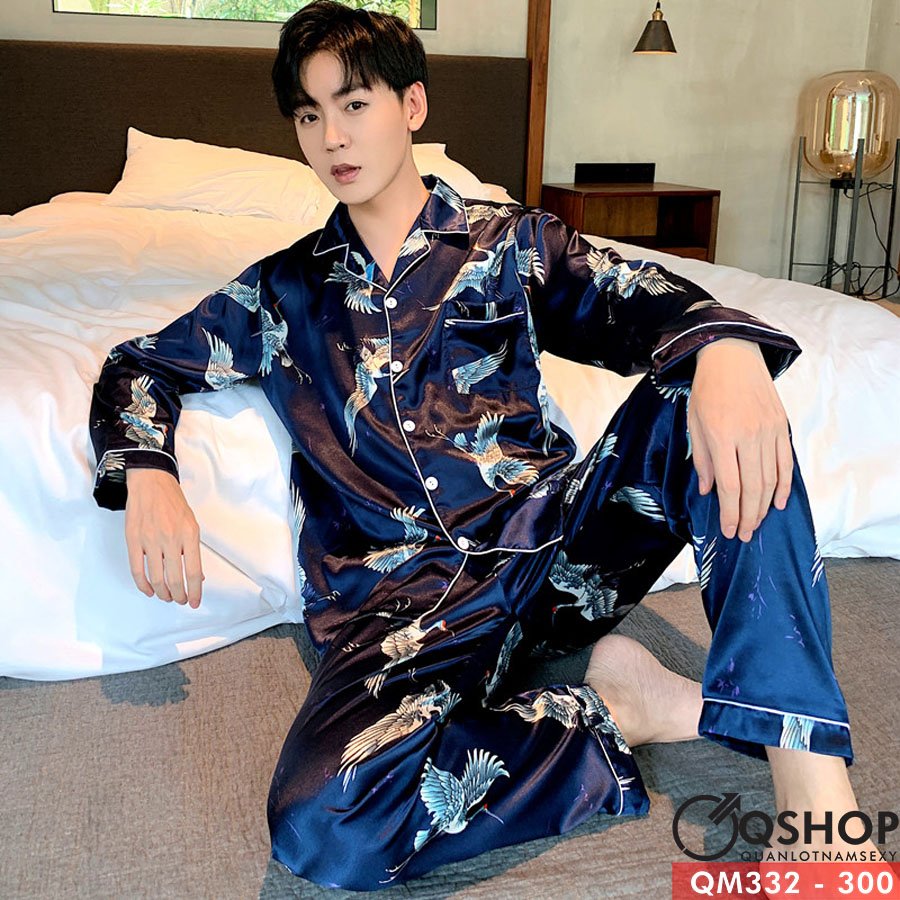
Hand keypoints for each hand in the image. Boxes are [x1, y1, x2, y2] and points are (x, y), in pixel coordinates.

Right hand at [124, 468, 203, 607]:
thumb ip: (193, 550)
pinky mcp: (133, 540)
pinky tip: (149, 590)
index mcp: (189, 535)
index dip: (195, 591)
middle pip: (175, 579)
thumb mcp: (192, 524)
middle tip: (181, 600)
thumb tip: (198, 576)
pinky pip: (137, 569)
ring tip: (167, 597)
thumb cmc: (173, 503)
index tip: (195, 602)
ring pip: (156, 578)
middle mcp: (170, 539)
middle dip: (179, 596)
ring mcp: (150, 540)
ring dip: (163, 593)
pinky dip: (143, 585)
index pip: (194, 572)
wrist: (151, 483)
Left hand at [689, 338, 792, 541]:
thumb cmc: (707, 390)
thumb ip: (701, 459)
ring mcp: (768, 431)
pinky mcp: (780, 426)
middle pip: (753, 488)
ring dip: (764, 506)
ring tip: (757, 524)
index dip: (731, 513)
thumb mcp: (694, 423)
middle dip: (748, 516)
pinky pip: (785, 462)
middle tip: (744, 535)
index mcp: (722, 436)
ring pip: (771, 479)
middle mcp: (748, 436)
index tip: (729, 531)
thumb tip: (708, 490)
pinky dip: (783, 485)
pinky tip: (778, 502)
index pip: (730, 486)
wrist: (732, 355)